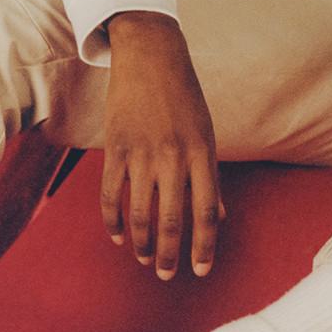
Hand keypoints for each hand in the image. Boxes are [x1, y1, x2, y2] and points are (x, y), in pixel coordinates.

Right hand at [102, 11, 223, 278]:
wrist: (150, 56)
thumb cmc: (184, 97)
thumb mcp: (206, 132)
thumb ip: (209, 176)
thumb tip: (219, 216)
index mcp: (203, 153)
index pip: (206, 211)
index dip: (204, 246)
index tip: (201, 271)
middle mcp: (174, 156)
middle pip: (173, 219)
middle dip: (171, 254)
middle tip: (168, 275)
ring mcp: (143, 153)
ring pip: (140, 213)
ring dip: (142, 242)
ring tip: (145, 259)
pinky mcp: (116, 147)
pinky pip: (112, 193)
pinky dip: (113, 220)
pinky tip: (117, 236)